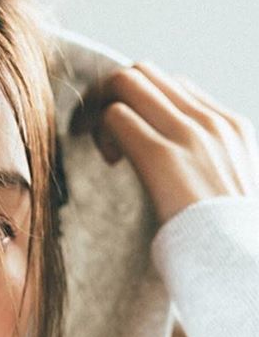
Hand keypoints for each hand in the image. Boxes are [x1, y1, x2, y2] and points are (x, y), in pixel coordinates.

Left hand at [68, 61, 258, 227]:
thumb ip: (211, 168)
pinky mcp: (161, 157)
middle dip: (113, 94)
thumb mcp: (232, 192)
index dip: (144, 104)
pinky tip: (108, 160)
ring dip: (101, 109)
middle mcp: (211, 122)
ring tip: (103, 149)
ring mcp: (188, 135)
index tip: (133, 137)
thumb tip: (182, 172)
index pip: (177, 87)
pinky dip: (100, 130)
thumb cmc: (226, 242)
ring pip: (128, 83)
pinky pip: (117, 116)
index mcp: (232, 128)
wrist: (237, 263)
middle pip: (147, 73)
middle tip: (99, 133)